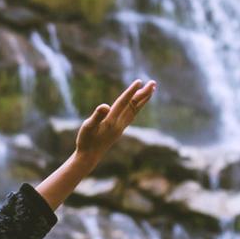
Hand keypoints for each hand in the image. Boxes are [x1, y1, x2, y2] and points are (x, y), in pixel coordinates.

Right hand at [36, 79, 155, 209]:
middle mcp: (119, 123)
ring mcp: (121, 127)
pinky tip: (138, 104)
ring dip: (143, 99)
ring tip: (151, 90)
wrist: (89, 157)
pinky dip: (137, 107)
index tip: (140, 81)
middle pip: (134, 105)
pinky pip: (132, 115)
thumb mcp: (88, 127)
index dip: (131, 91)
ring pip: (135, 110)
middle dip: (144, 94)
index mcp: (112, 120)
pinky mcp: (119, 129)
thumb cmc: (86, 141)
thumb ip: (97, 116)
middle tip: (153, 82)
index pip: (124, 102)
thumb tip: (105, 106)